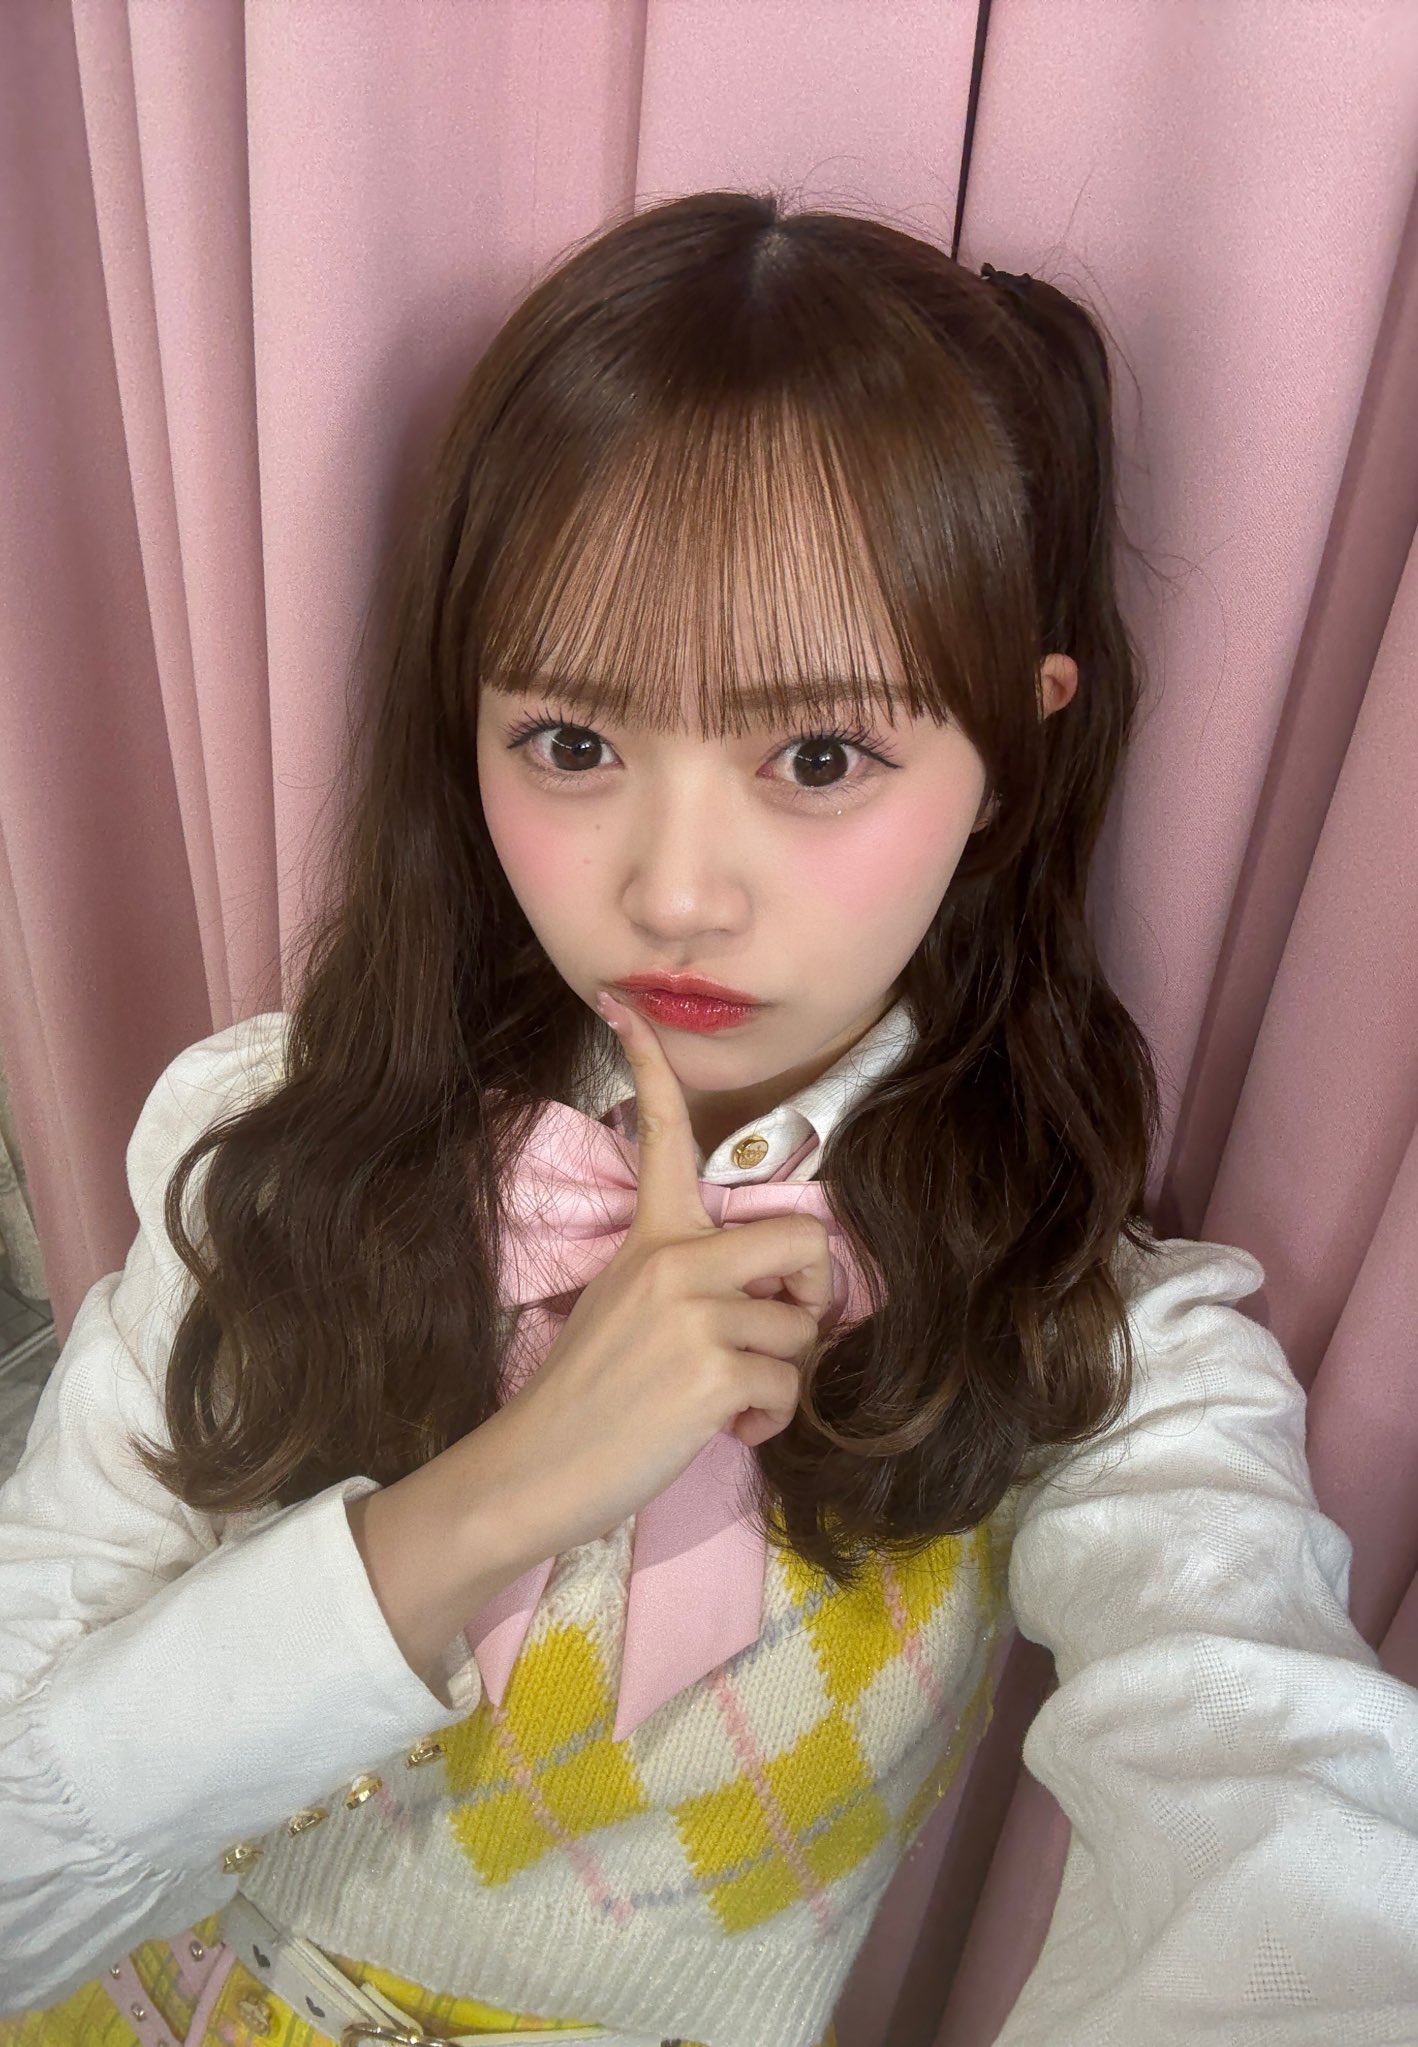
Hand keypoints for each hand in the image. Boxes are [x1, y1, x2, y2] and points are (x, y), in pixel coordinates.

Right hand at [480, 987, 835, 1554]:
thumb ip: (691, 1282)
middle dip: (811, 1299)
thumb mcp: (626, 1308)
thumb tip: (770, 1294)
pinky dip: (769, 1422)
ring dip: (780, 1379)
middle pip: (803, 1241)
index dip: (649, 1066)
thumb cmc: (586, 1397)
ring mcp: (693, 1313)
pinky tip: (722, 1429)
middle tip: (772, 1337)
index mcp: (651, 1237)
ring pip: (802, 1332)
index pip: (659, 1134)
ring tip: (722, 1400)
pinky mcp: (711, 1370)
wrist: (537, 1468)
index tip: (625, 1008)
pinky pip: (789, 1388)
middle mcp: (675, 1260)